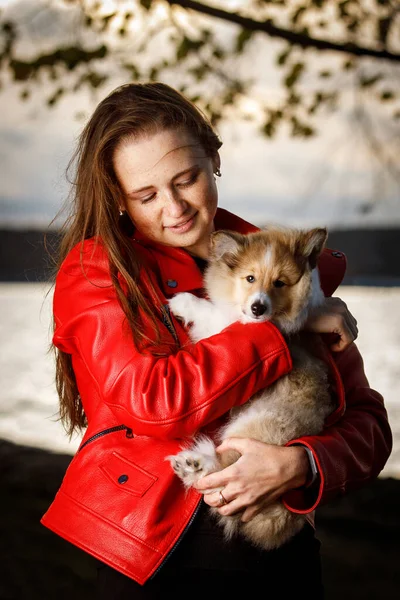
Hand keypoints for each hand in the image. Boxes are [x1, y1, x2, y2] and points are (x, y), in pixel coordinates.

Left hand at [195, 438, 309, 522]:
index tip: (197, 483)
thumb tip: (218, 448)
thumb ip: (230, 443)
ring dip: (220, 508)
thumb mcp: (247, 443)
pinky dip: (239, 514)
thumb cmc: (268, 454)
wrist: (290, 468)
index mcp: (233, 474)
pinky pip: (244, 517)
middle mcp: (238, 490)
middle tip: (206, 494)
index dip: (199, 484)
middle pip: (215, 501)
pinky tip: (238, 506)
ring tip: (220, 502)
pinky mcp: (257, 507)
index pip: (209, 483)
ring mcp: (248, 501)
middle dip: (207, 499)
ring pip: (226, 512)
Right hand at [305, 296, 357, 351]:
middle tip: (331, 344)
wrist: (293, 315)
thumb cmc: (301, 318)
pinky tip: (330, 347)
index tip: (331, 339)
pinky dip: (341, 346)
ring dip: (343, 343)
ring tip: (330, 345)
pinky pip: (348, 339)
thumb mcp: (318, 316)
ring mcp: (342, 313)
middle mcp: (343, 306)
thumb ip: (329, 319)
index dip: (342, 333)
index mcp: (338, 303)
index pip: (349, 321)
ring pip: (353, 334)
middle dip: (344, 338)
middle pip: (353, 327)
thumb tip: (337, 334)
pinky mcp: (339, 321)